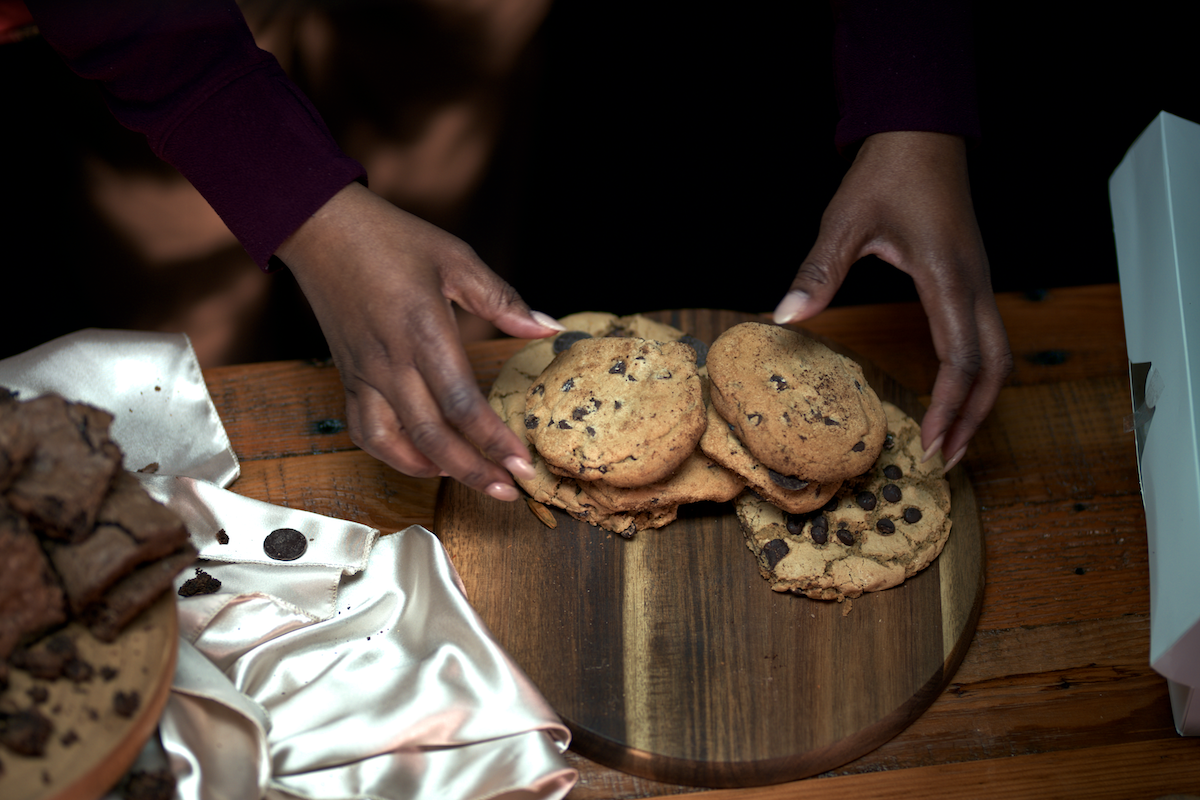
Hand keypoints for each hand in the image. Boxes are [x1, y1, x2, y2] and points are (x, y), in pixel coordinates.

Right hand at [276, 182, 563, 499]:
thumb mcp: (456, 260)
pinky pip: (365, 430)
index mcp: (423, 332)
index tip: (523, 465)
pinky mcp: (347, 377)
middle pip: (434, 436)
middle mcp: (392, 362)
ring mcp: (365, 374)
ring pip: (396, 443)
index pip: (464, 404)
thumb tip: (549, 327)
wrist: (320, 229)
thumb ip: (503, 301)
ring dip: (435, 470)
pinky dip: (393, 455)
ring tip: (472, 480)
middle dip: (474, 471)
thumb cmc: (390, 239)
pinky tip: (423, 460)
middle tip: (509, 491)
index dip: (495, 441)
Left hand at [773, 131, 1011, 471]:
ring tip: (952, 437)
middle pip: (994, 367)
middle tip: (945, 459)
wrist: (923, 130)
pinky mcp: (973, 276)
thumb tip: (785, 317)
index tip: (931, 445)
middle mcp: (974, 283)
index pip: (960, 359)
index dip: (948, 407)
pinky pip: (988, 336)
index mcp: (948, 276)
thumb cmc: (888, 171)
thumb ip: (819, 271)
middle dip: (974, 417)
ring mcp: (979, 280)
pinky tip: (952, 391)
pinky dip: (976, 374)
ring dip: (980, 399)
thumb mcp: (845, 220)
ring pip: (998, 354)